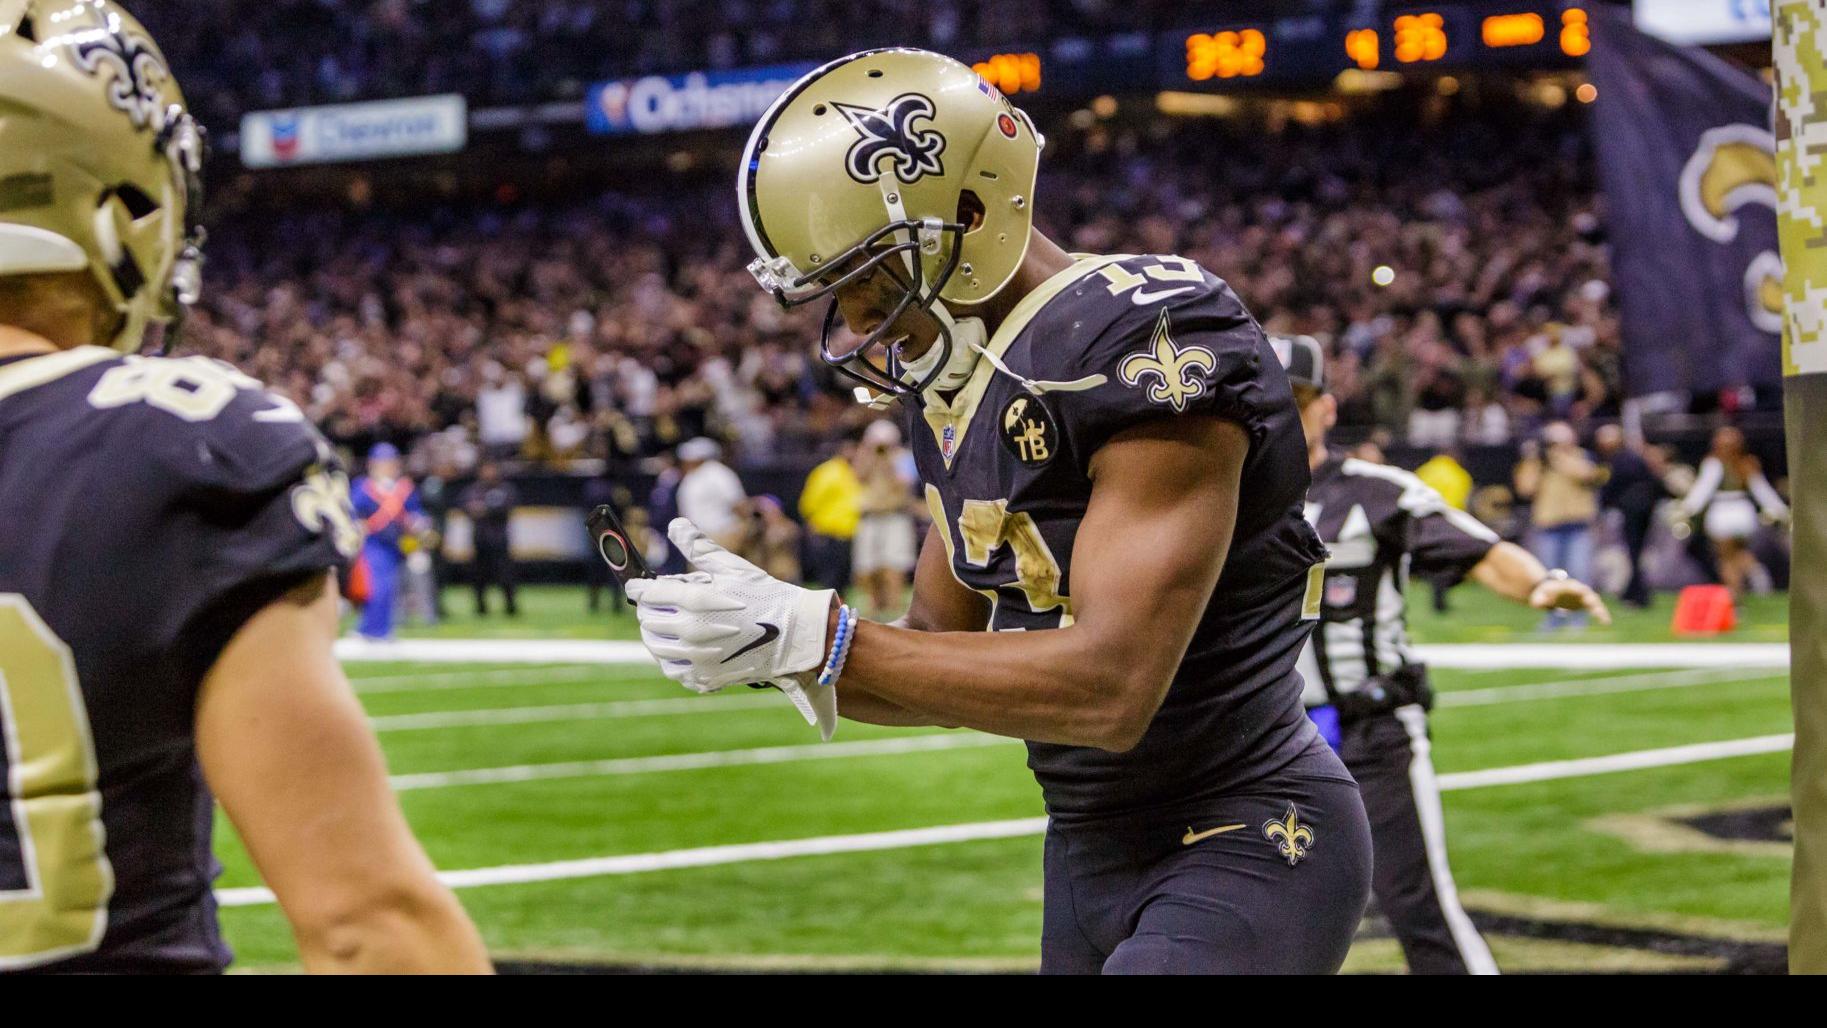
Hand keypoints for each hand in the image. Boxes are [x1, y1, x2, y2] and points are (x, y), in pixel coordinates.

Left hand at [626, 519, 838, 735]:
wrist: (793, 635)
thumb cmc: (765, 595)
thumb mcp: (732, 566)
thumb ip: (699, 545)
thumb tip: (674, 524)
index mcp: (695, 600)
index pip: (647, 594)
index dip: (639, 587)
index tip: (637, 586)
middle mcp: (690, 631)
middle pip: (647, 620)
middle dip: (649, 609)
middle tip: (660, 603)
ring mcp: (696, 658)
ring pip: (654, 646)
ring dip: (656, 634)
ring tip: (667, 625)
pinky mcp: (703, 678)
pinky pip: (672, 670)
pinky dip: (671, 659)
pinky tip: (682, 648)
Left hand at [1528, 572, 1611, 625]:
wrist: (1547, 593)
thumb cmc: (1541, 595)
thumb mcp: (1537, 597)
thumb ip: (1538, 600)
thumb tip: (1538, 604)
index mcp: (1566, 586)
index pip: (1573, 587)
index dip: (1576, 589)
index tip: (1581, 592)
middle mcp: (1577, 589)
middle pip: (1587, 594)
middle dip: (1591, 600)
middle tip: (1594, 606)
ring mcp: (1583, 596)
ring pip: (1595, 602)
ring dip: (1599, 609)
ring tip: (1605, 619)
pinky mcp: (1586, 603)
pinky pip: (1596, 608)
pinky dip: (1601, 614)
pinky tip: (1606, 622)